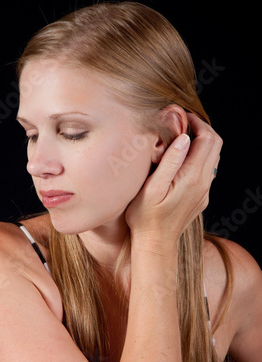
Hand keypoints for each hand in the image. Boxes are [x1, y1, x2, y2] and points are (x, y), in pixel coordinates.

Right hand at [125, 114, 222, 242]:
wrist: (155, 244)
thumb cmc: (146, 217)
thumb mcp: (152, 188)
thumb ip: (170, 162)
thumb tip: (183, 138)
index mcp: (192, 177)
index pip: (207, 140)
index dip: (197, 123)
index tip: (180, 116)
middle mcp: (204, 183)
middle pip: (215, 146)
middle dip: (202, 129)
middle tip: (181, 122)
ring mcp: (204, 191)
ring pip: (213, 158)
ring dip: (201, 143)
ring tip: (180, 136)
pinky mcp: (201, 197)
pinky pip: (206, 171)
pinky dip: (199, 157)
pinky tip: (181, 158)